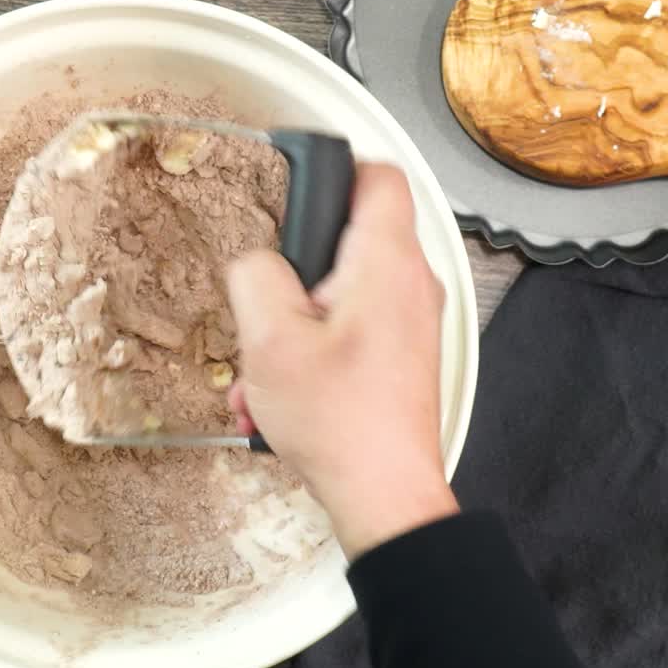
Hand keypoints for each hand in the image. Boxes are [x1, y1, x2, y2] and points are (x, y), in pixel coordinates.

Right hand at [227, 164, 458, 559]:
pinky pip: (349, 334)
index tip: (296, 195)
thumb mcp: (270, 340)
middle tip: (264, 312)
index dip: (335, 171)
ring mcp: (411, 325)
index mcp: (386, 263)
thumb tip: (256, 262)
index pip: (379, 176)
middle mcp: (410, 286)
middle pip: (347, 242)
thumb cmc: (338, 420)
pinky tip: (278, 399)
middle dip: (291, 276)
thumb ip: (255, 277)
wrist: (384, 497)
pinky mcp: (402, 359)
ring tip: (261, 373)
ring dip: (291, 329)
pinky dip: (311, 355)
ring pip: (340, 297)